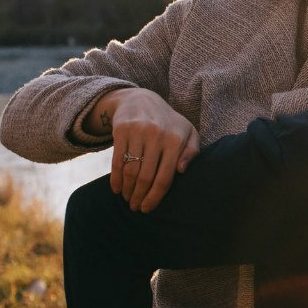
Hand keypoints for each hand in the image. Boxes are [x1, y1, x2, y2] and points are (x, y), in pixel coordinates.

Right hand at [91, 88, 200, 211]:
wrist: (142, 99)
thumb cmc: (169, 123)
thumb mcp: (188, 133)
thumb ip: (191, 152)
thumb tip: (182, 171)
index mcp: (176, 139)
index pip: (165, 176)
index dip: (155, 196)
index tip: (148, 208)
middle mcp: (157, 135)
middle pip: (146, 176)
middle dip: (139, 196)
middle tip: (136, 208)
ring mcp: (138, 131)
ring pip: (130, 170)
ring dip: (127, 190)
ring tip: (127, 199)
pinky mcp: (121, 130)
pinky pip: (117, 160)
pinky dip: (115, 178)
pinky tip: (116, 189)